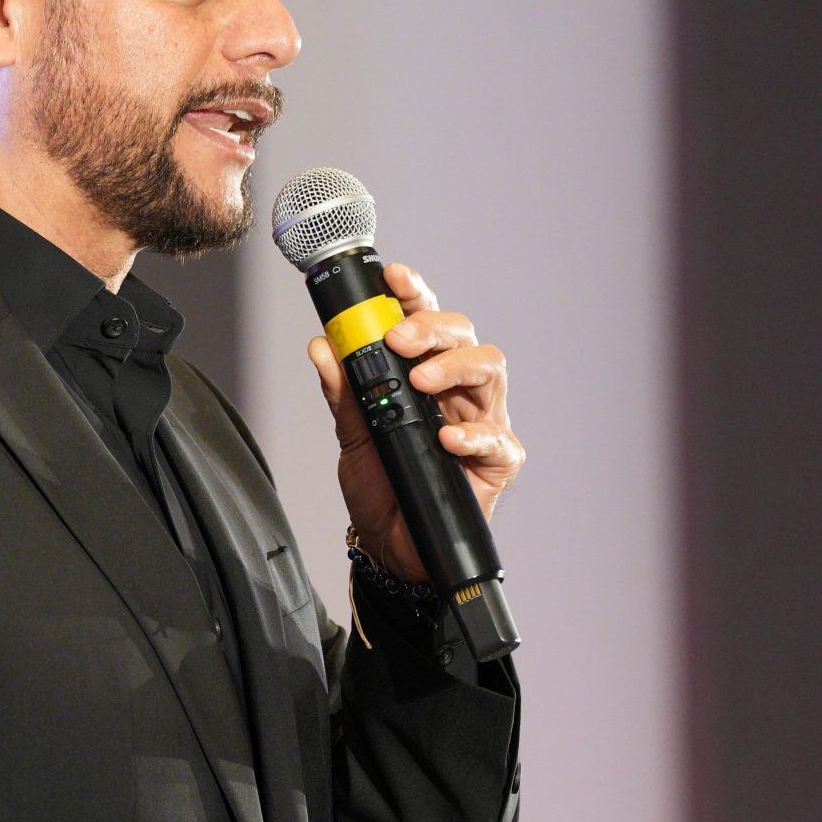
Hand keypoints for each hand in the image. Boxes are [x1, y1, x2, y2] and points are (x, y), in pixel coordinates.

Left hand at [307, 261, 524, 584]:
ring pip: (490, 371)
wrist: (389, 545)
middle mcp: (459, 391)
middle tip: (399, 339)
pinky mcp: (497, 463)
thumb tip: (323, 346)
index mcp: (425, 374)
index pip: (426, 321)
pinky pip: (498, 440)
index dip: (414, 294)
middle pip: (465, 336)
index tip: (394, 276)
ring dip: (454, 367)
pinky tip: (446, 439)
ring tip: (420, 381)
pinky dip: (472, 436)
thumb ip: (342, 393)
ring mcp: (482, 423)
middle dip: (433, 327)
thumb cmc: (380, 484)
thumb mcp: (351, 436)